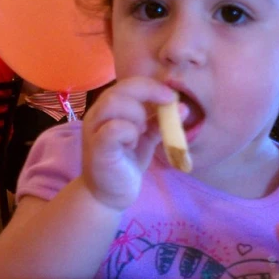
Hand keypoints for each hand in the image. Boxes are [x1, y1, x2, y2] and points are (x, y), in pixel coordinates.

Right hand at [80, 77, 181, 210]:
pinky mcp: (98, 148)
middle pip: (121, 89)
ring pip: (115, 103)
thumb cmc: (126, 162)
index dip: (152, 86)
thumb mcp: (146, 137)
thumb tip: (184, 108)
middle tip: (160, 115)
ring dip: (137, 114)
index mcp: (109, 107)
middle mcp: (98, 114)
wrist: (109, 195)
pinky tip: (132, 144)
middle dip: (148, 96)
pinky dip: (130, 132)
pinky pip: (113, 129)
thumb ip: (160, 122)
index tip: (171, 98)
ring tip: (141, 131)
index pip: (129, 84)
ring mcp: (95, 130)